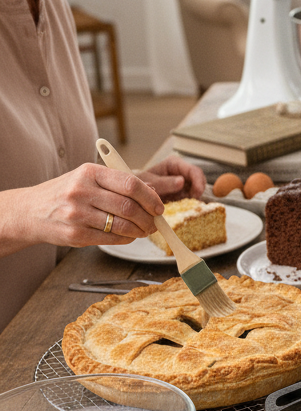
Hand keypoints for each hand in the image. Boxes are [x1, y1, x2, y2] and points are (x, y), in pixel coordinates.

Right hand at [0, 162, 167, 255]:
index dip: (151, 197)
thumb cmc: (65, 193)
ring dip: (140, 231)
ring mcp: (77, 213)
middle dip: (148, 218)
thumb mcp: (88, 178)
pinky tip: (128, 236)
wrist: (30, 211)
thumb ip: (117, 183)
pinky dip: (126, 239)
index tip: (159, 206)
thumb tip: (152, 190)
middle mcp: (82, 191)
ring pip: (122, 225)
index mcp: (89, 172)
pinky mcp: (75, 233)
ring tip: (144, 230)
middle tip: (154, 223)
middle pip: (129, 207)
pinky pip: (111, 238)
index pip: (130, 183)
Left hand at [137, 155, 205, 200]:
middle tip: (193, 203)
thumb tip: (182, 181)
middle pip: (199, 180)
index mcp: (174, 164)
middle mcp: (181, 172)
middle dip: (197, 192)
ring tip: (184, 206)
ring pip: (197, 191)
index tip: (197, 194)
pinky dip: (189, 204)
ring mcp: (183, 184)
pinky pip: (192, 199)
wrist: (133, 196)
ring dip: (193, 199)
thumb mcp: (150, 183)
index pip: (194, 170)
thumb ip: (164, 183)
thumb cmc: (139, 185)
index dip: (198, 182)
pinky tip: (182, 208)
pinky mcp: (183, 194)